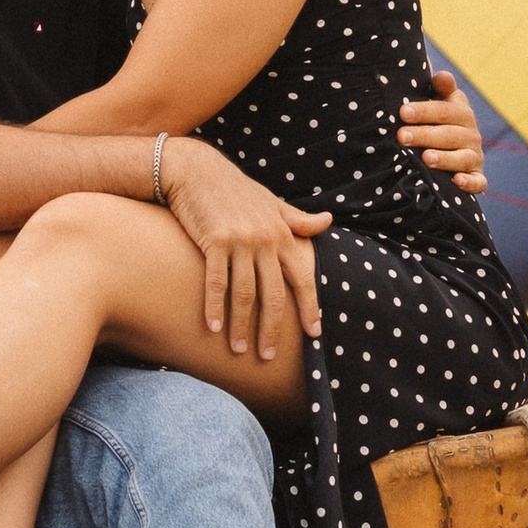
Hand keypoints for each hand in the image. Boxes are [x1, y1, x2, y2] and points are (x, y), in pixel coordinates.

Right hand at [157, 139, 330, 359]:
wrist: (198, 170)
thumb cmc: (236, 190)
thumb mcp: (272, 203)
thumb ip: (298, 220)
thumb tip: (329, 222)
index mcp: (283, 234)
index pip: (303, 278)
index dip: (310, 308)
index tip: (314, 334)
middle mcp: (266, 239)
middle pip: (273, 295)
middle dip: (272, 329)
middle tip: (268, 356)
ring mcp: (240, 240)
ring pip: (244, 294)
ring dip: (241, 326)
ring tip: (239, 349)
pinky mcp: (214, 241)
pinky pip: (217, 282)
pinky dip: (214, 307)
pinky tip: (212, 327)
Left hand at [399, 67, 486, 193]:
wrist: (455, 148)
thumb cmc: (437, 120)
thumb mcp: (438, 100)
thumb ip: (437, 87)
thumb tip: (435, 69)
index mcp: (460, 111)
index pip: (443, 109)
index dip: (424, 110)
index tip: (402, 112)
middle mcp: (470, 133)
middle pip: (449, 134)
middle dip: (425, 135)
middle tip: (401, 137)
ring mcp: (474, 155)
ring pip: (463, 158)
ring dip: (445, 158)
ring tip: (426, 158)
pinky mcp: (477, 176)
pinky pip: (479, 181)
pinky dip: (470, 183)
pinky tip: (457, 181)